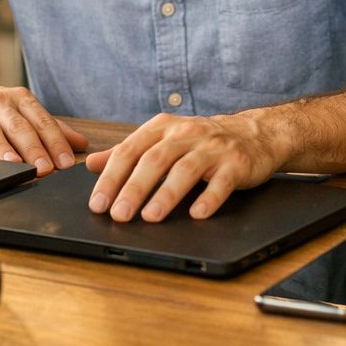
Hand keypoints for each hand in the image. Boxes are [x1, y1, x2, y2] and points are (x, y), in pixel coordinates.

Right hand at [0, 82, 88, 175]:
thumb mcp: (20, 112)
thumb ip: (49, 128)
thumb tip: (80, 144)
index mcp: (19, 99)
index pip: (42, 121)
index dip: (55, 142)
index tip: (66, 162)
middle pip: (19, 126)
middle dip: (34, 149)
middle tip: (46, 169)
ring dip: (4, 149)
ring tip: (16, 166)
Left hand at [83, 113, 281, 222]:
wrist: (254, 133)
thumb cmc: (202, 141)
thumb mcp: (163, 140)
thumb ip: (128, 152)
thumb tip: (91, 164)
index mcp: (164, 128)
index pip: (131, 150)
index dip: (111, 177)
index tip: (98, 203)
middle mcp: (187, 133)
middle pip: (155, 160)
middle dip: (134, 188)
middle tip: (118, 215)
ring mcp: (214, 147)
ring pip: (186, 170)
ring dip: (167, 194)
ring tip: (150, 217)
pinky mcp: (237, 163)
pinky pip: (222, 182)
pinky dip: (209, 198)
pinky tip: (197, 214)